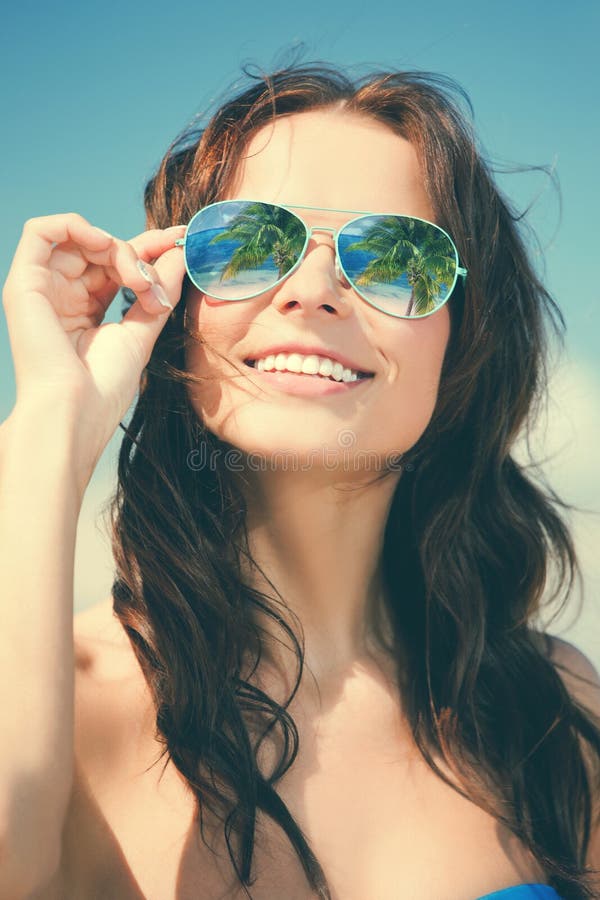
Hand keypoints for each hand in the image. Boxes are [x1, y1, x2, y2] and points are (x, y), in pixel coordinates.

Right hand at [2, 212, 185, 468]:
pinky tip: (104, 246)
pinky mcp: (24, 283)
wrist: (75, 412)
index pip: (116, 263)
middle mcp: (62, 295)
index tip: (181, 240)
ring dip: (117, 249)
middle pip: (102, 248)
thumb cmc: (103, 387)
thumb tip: (179, 254)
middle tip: (155, 286)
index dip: (148, 247)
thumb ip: (158, 290)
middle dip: (139, 255)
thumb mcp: (141, 331)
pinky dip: (76, 226)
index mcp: (86, 308)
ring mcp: (42, 288)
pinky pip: (41, 231)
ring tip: (137, 281)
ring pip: (81, 238)